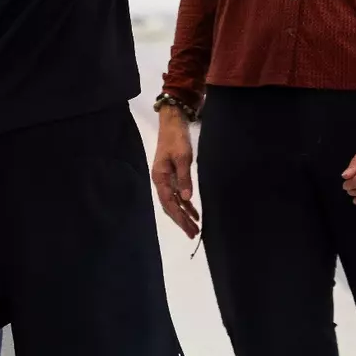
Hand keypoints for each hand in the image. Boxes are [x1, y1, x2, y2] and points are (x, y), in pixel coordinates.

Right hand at [152, 107, 200, 239]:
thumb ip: (184, 178)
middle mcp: (161, 181)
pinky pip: (178, 194)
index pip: (169, 203)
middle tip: (194, 234)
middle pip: (170, 206)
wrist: (173, 122)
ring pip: (174, 202)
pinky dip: (186, 204)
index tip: (190, 228)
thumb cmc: (177, 138)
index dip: (180, 217)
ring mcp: (166, 178)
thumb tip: (186, 199)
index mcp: (160, 177)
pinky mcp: (173, 175)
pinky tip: (194, 212)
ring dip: (184, 214)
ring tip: (195, 227)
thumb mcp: (182, 157)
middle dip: (182, 220)